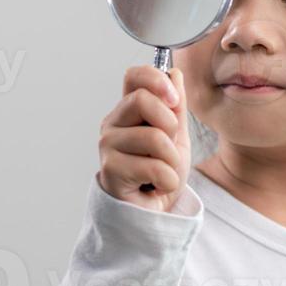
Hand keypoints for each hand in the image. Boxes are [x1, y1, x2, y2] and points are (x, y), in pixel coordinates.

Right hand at [96, 64, 191, 212]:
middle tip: (170, 146)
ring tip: (166, 172)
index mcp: (128, 110)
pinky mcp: (111, 171)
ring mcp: (108, 146)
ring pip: (154, 137)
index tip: (173, 100)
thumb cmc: (161, 174)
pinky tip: (158, 186)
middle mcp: (113, 124)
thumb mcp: (177, 136)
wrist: (154, 212)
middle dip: (170, 125)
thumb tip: (173, 73)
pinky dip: (168, 180)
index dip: (156, 80)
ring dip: (172, 161)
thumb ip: (175, 106)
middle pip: (142, 100)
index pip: (134, 76)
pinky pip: (153, 166)